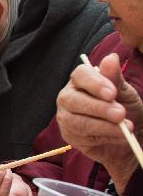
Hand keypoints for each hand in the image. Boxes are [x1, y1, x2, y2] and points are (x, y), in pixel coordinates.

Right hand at [56, 54, 142, 191]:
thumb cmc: (125, 108)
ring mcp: (66, 118)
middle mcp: (68, 98)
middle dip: (98, 108)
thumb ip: (115, 77)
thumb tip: (111, 58)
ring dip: (103, 126)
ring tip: (125, 128)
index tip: (112, 93)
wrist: (129, 134)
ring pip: (77, 122)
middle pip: (73, 100)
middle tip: (121, 114)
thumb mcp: (124, 91)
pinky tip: (120, 137)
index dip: (94, 83)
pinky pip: (82, 137)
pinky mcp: (69, 136)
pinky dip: (104, 137)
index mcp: (80, 82)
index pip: (79, 75)